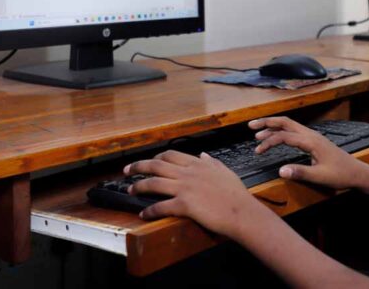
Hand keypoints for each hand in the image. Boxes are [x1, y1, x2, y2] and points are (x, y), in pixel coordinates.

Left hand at [123, 150, 268, 238]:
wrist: (241, 212)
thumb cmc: (236, 195)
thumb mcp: (225, 172)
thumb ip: (212, 162)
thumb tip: (204, 155)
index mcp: (198, 165)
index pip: (170, 155)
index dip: (155, 157)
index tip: (148, 161)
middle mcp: (189, 173)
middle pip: (156, 165)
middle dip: (138, 167)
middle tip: (127, 171)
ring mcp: (185, 188)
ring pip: (154, 183)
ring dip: (139, 186)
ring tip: (130, 190)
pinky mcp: (184, 205)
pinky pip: (161, 206)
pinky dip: (150, 211)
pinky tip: (144, 214)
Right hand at [249, 116, 368, 189]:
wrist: (357, 172)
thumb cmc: (341, 175)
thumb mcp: (320, 177)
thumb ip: (300, 173)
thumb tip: (280, 170)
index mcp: (311, 141)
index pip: (285, 136)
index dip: (269, 141)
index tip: (258, 150)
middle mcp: (311, 135)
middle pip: (286, 122)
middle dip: (268, 122)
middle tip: (251, 126)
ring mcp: (313, 136)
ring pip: (290, 125)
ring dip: (274, 126)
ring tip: (258, 131)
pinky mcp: (315, 141)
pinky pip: (295, 131)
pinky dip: (282, 131)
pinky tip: (276, 137)